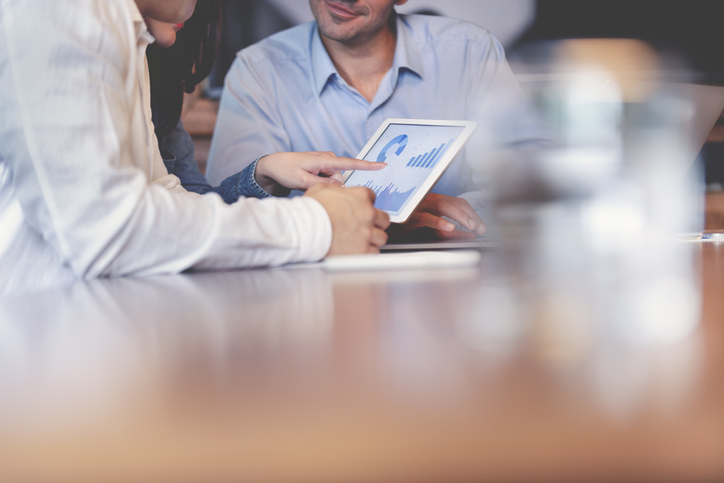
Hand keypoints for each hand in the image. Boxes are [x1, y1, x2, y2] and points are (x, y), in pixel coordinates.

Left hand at [255, 151, 385, 194]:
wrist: (273, 164)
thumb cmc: (286, 170)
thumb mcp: (302, 181)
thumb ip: (323, 185)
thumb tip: (341, 188)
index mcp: (325, 160)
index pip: (351, 163)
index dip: (368, 165)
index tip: (382, 165)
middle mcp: (328, 158)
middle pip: (340, 179)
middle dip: (330, 187)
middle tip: (309, 187)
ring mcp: (325, 162)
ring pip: (334, 181)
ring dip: (324, 186)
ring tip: (305, 183)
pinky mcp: (322, 166)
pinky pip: (328, 179)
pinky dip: (321, 183)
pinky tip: (307, 181)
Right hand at [305, 185, 389, 254]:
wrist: (305, 230)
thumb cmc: (311, 211)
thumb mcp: (321, 189)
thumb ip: (335, 188)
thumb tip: (338, 189)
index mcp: (360, 196)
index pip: (373, 198)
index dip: (365, 204)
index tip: (361, 210)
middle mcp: (367, 213)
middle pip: (383, 218)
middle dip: (375, 222)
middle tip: (364, 226)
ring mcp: (367, 232)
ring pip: (381, 237)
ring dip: (372, 238)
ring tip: (360, 239)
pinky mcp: (363, 250)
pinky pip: (374, 252)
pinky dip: (367, 252)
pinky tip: (358, 249)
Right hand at [388, 193, 486, 241]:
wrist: (385, 229)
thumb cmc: (407, 229)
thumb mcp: (433, 231)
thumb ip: (450, 232)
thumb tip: (469, 236)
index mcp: (434, 201)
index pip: (459, 202)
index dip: (472, 213)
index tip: (481, 226)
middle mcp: (428, 200)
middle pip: (454, 203)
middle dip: (470, 215)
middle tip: (480, 228)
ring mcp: (419, 207)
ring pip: (444, 206)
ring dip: (460, 216)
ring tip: (471, 226)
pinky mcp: (410, 216)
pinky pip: (427, 218)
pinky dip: (440, 222)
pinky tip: (450, 227)